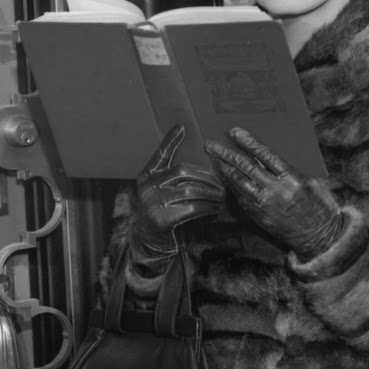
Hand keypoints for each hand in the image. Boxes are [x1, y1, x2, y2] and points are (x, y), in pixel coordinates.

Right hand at [128, 124, 224, 270]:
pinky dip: (207, 208)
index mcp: (146, 176)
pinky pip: (192, 209)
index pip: (159, 154)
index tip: (182, 127)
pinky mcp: (161, 218)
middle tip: (222, 183)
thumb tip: (188, 154)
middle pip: (183, 172)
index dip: (170, 141)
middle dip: (207, 177)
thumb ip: (172, 175)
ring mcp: (152, 202)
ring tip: (222, 196)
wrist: (149, 241)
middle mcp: (146, 186)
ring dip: (211, 193)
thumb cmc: (163, 211)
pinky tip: (215, 209)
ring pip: (190, 191)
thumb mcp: (163, 191)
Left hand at [206, 127, 343, 259]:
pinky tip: (226, 179)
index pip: (265, 155)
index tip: (234, 132)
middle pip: (246, 167)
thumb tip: (271, 157)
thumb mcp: (313, 182)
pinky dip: (232, 186)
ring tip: (213, 159)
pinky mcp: (259, 217)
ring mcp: (265, 205)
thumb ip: (292, 169)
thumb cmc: (320, 207)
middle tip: (211, 145)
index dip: (248, 142)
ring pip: (238, 183)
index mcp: (292, 178)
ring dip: (223, 169)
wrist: (320, 236)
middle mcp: (276, 190)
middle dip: (226, 154)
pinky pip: (241, 198)